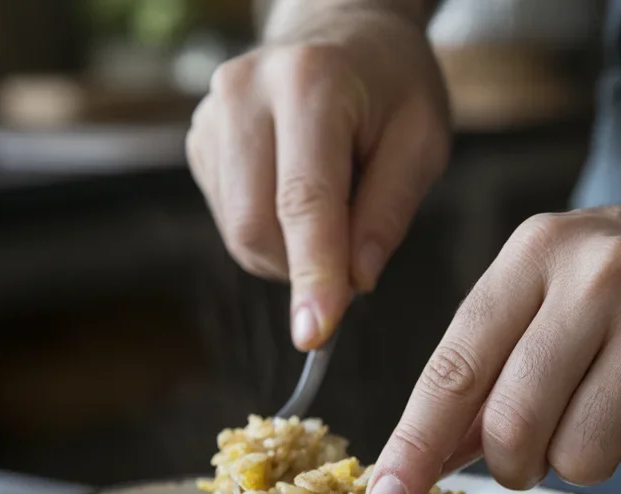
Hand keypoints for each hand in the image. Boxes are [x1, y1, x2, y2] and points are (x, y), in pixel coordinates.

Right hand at [186, 2, 449, 349]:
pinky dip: (268, 231)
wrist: (341, 31)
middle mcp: (245, 94)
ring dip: (287, 251)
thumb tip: (355, 283)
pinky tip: (295, 194)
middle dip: (300, 268)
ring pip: (237, 231)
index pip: (304, 201)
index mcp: (309, 84)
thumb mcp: (421, 138)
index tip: (315, 334)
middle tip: (352, 259)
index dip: (310, 274)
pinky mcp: (199, 140)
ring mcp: (212, 115)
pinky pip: (228, 218)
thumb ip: (389, 211)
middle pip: (255, 225)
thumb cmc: (391, 85)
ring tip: (331, 206)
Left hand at [366, 178, 620, 493]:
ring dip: (585, 459)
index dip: (415, 443)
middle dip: (513, 462)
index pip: (456, 367)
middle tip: (534, 449)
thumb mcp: (547, 287)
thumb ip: (484, 365)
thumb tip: (421, 459)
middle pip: (515, 427)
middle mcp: (600, 277)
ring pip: (582, 459)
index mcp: (537, 253)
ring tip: (613, 406)